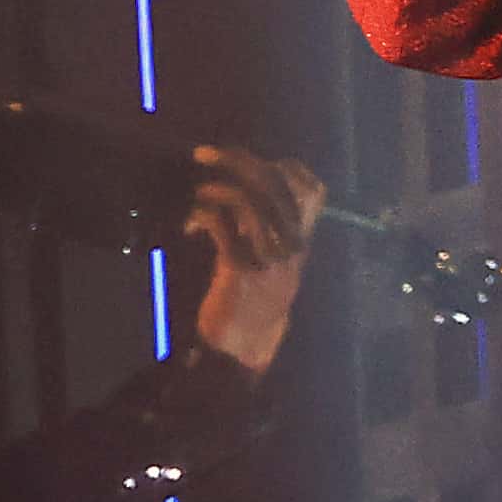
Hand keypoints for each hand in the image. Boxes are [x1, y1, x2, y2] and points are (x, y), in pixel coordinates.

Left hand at [185, 147, 327, 376]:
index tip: (257, 162)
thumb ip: (273, 230)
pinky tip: (190, 225)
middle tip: (205, 154)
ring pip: (245, 199)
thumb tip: (251, 192)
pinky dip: (200, 215)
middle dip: (236, 160)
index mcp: (302, 241)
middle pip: (272, 184)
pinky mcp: (238, 268)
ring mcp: (267, 255)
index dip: (286, 166)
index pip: (311, 190)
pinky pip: (220, 224)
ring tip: (198, 195)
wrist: (245, 347)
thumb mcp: (277, 263)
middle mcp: (291, 244)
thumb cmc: (258, 303)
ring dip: (214, 189)